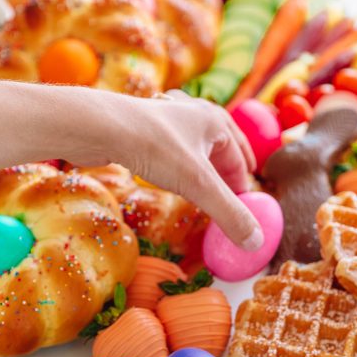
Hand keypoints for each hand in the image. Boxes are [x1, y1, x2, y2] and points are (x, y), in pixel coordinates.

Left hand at [72, 89, 262, 249]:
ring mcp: (168, 119)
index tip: (245, 210)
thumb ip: (229, 214)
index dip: (244, 187)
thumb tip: (255, 242)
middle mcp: (195, 114)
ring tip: (202, 189)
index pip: (240, 160)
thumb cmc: (155, 147)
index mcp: (216, 121)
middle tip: (230, 198)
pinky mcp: (144, 128)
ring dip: (200, 168)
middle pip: (220, 149)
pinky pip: (170, 149)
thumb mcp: (198, 185)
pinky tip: (168, 177)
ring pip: (194, 147)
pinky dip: (176, 165)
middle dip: (226, 174)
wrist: (102, 126)